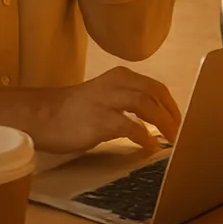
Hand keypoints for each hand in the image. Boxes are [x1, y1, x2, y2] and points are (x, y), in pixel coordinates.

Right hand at [33, 67, 181, 153]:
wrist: (41, 117)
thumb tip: (155, 120)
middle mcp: (116, 84)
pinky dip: (145, 138)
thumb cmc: (74, 110)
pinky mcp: (100, 121)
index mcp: (120, 76)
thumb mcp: (105, 95)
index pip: (156, 87)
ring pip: (147, 106)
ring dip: (164, 124)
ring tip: (172, 140)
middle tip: (181, 132)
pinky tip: (149, 147)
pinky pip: (131, 128)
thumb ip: (127, 101)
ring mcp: (108, 101)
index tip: (180, 121)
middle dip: (172, 114)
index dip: (172, 105)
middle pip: (156, 94)